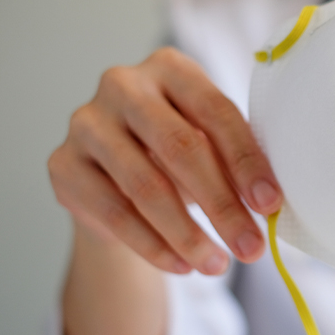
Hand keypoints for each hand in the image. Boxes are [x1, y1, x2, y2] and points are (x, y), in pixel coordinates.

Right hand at [48, 47, 281, 274]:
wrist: (113, 175)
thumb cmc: (176, 152)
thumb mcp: (209, 145)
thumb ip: (232, 161)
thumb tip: (268, 205)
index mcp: (172, 69)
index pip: (217, 112)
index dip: (246, 161)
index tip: (270, 204)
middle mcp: (124, 85)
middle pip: (181, 148)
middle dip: (222, 205)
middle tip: (250, 247)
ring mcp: (88, 122)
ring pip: (146, 186)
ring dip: (188, 235)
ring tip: (218, 265)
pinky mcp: (64, 164)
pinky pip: (115, 212)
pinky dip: (153, 246)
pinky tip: (182, 265)